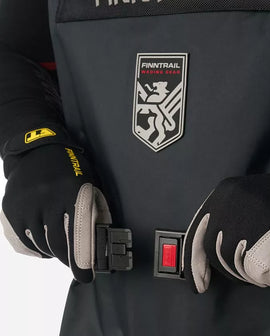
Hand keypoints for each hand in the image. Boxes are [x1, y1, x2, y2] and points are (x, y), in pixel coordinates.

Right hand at [1, 143, 110, 282]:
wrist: (37, 150)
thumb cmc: (70, 167)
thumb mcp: (90, 182)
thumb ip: (95, 208)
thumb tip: (100, 237)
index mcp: (71, 192)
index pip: (78, 233)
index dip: (82, 259)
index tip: (86, 276)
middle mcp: (46, 200)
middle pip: (57, 243)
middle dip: (69, 259)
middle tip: (76, 264)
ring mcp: (26, 205)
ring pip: (41, 244)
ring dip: (54, 252)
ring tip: (62, 250)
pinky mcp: (11, 210)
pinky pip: (24, 240)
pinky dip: (37, 247)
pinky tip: (46, 244)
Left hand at [183, 148, 269, 292]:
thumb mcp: (247, 200)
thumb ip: (227, 221)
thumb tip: (209, 257)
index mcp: (223, 193)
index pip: (197, 232)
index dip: (194, 262)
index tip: (199, 284)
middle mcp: (230, 200)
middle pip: (215, 251)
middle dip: (231, 269)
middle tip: (252, 271)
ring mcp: (249, 214)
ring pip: (234, 261)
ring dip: (252, 274)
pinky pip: (257, 268)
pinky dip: (269, 276)